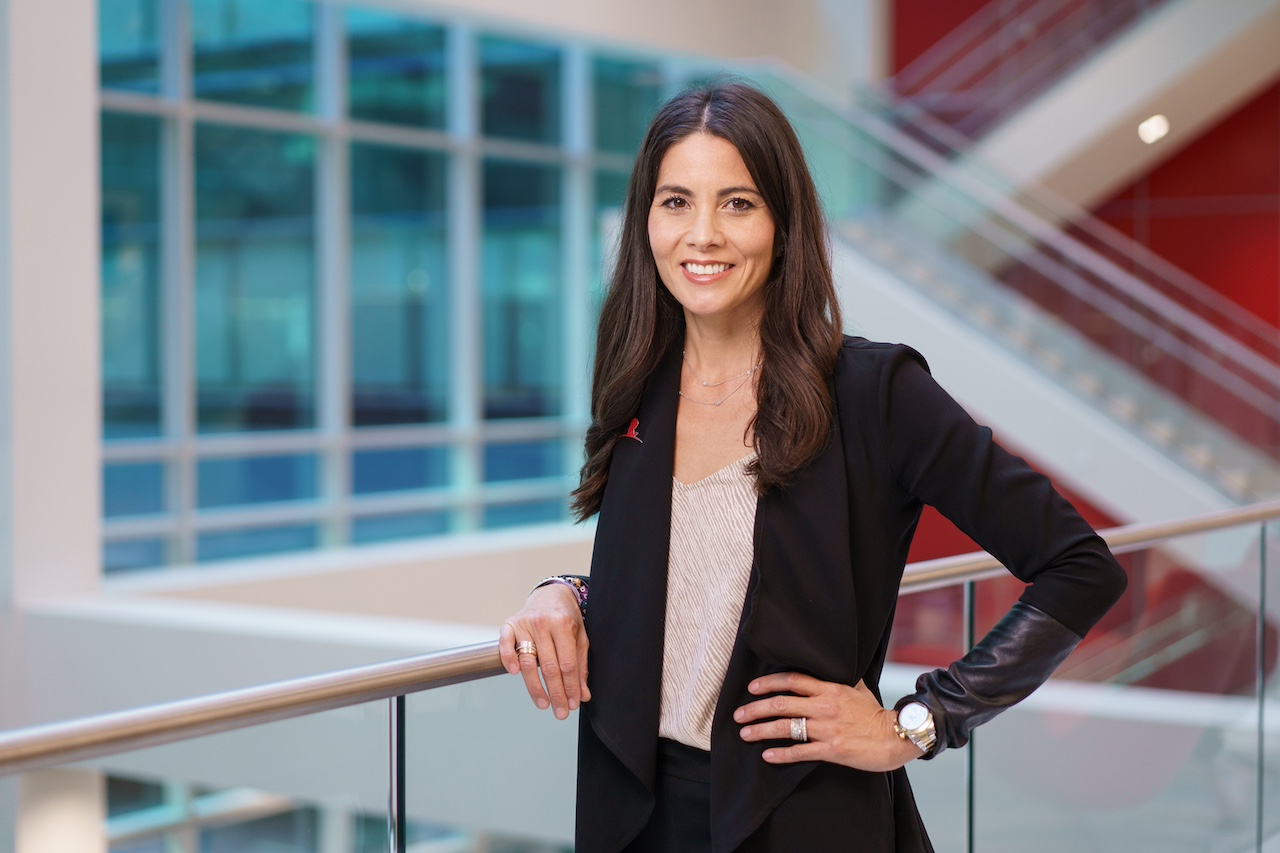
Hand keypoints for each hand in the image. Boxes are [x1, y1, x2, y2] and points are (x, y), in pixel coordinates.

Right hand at [499, 583, 589, 719]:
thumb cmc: (567, 618)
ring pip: (528, 662)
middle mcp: (543, 623)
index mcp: (563, 624)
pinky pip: (506, 644)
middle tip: (561, 713)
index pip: (568, 664)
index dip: (571, 687)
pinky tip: (515, 674)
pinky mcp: (509, 624)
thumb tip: (583, 695)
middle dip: (556, 693)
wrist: (550, 594)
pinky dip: (508, 659)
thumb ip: (581, 666)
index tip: (573, 704)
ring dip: (535, 688)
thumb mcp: (580, 637)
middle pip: (549, 667)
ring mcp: (524, 623)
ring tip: (543, 704)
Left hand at [734, 673, 921, 770]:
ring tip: (745, 733)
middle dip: (756, 708)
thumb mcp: (859, 689)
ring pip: (786, 726)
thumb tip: (831, 669)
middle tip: (739, 714)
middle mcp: (825, 706)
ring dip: (762, 730)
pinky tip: (767, 755)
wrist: (896, 737)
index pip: (793, 680)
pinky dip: (782, 754)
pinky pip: (801, 751)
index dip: (769, 683)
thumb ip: (840, 681)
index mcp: (830, 689)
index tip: (752, 688)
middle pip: (782, 703)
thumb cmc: (876, 714)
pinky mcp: (832, 749)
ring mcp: (827, 728)